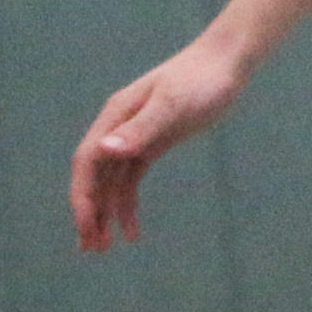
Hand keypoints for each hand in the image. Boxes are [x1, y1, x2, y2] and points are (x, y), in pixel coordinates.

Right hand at [71, 42, 251, 250]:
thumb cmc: (202, 79)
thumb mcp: (174, 104)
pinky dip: (127, 204)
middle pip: (94, 177)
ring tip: (106, 247)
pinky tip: (132, 229)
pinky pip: (130, 179)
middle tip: (92, 249)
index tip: (87, 226)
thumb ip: (142, 128)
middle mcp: (117, 129)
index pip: (88, 162)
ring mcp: (134, 137)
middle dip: (90, 212)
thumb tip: (106, 151)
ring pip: (110, 182)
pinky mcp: (152, 144)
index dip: (83, 196)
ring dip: (106, 213)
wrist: (227, 62)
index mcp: (114, 117)